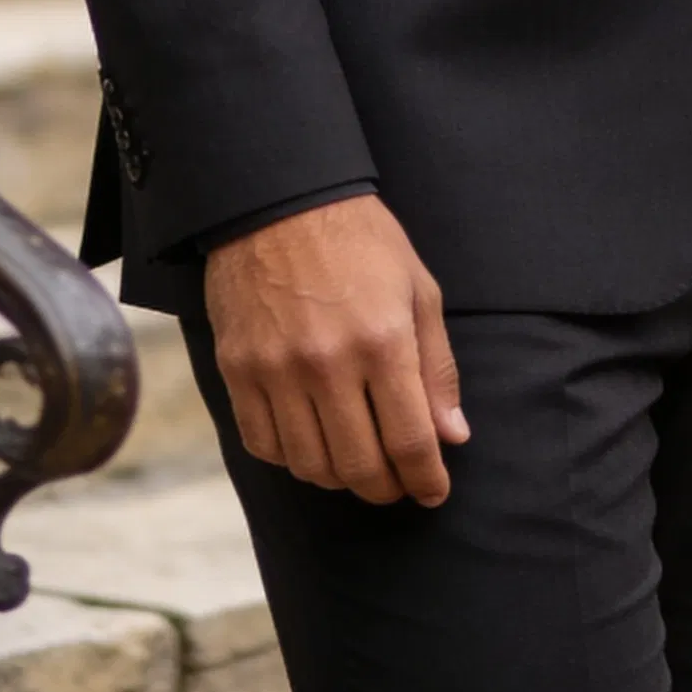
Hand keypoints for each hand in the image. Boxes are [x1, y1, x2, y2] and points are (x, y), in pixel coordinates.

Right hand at [204, 196, 468, 505]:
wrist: (279, 199)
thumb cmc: (359, 240)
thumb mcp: (418, 288)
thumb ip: (437, 367)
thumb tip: (453, 436)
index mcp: (383, 341)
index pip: (411, 442)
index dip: (427, 480)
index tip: (434, 491)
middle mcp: (328, 364)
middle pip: (360, 467)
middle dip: (387, 488)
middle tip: (397, 483)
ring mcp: (277, 370)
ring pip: (311, 465)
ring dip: (340, 477)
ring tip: (355, 461)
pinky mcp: (238, 369)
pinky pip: (264, 444)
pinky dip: (291, 457)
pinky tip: (310, 441)